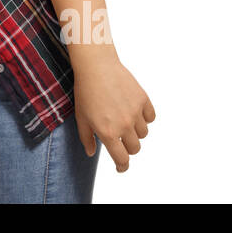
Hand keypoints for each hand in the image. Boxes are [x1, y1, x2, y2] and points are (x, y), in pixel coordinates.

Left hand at [68, 46, 154, 171]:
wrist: (96, 66)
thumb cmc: (85, 91)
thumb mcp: (80, 117)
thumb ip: (86, 138)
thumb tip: (91, 153)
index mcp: (108, 133)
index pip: (122, 159)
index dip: (122, 166)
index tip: (121, 167)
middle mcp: (124, 125)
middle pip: (135, 148)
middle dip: (128, 147)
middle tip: (120, 138)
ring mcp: (135, 112)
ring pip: (144, 133)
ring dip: (136, 132)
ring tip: (124, 120)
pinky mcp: (143, 99)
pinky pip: (150, 117)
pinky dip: (145, 118)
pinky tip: (135, 112)